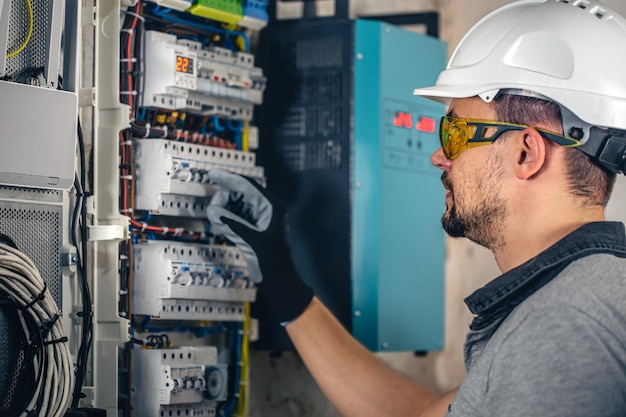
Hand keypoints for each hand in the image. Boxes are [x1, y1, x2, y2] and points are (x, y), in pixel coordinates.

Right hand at [206, 169, 312, 323]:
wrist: (280, 282)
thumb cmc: (274, 262)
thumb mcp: (252, 241)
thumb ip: (233, 224)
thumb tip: (214, 211)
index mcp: (273, 207)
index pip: (249, 185)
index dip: (229, 178)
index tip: (213, 174)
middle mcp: (267, 210)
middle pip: (241, 194)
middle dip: (225, 199)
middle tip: (213, 209)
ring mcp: (260, 220)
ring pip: (237, 206)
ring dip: (224, 211)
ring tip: (216, 220)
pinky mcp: (253, 231)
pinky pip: (236, 218)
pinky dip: (226, 220)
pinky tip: (220, 226)